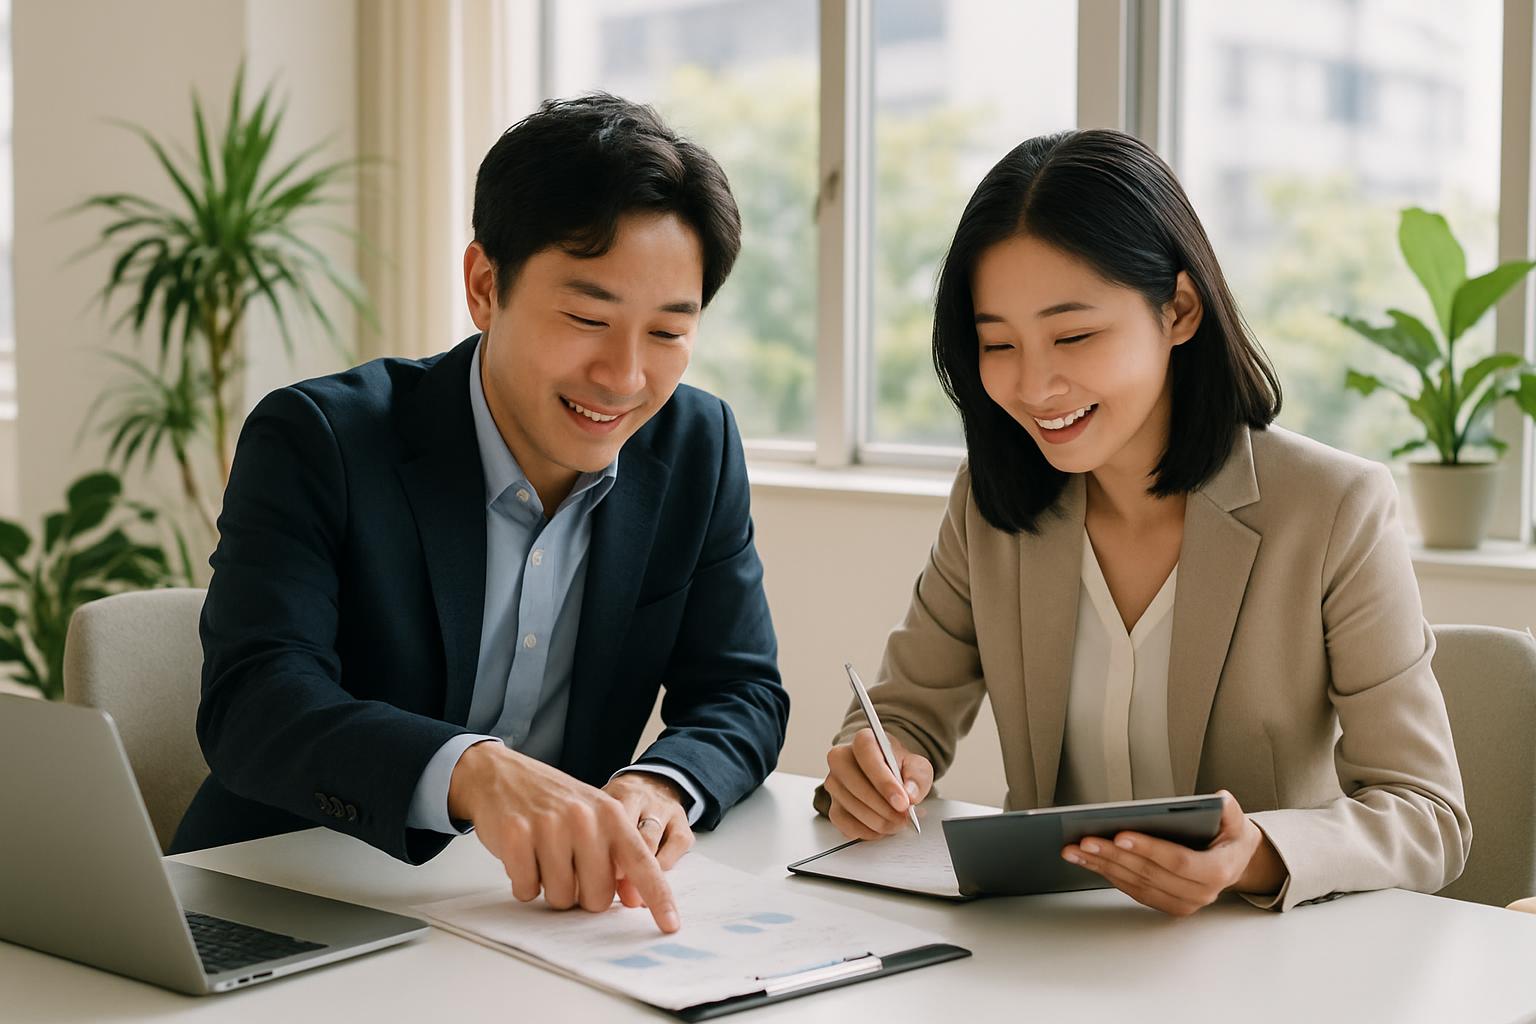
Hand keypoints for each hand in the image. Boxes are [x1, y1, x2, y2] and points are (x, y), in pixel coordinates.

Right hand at [447, 741, 680, 931]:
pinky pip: (526, 890)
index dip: (658, 897)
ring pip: (561, 898)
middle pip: (597, 897)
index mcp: (611, 814)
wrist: (499, 774)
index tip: (671, 926)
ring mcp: (549, 825)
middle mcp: (584, 819)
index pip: (642, 863)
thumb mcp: (593, 813)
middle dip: (582, 895)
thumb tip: (629, 899)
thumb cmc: (551, 801)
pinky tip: (522, 855)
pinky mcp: (515, 835)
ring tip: (542, 855)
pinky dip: (523, 883)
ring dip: (549, 887)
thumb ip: (614, 851)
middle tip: (568, 866)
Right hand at [823, 727, 933, 839]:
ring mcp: (834, 783)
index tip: (902, 802)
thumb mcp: (917, 766)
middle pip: (855, 784)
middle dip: (883, 807)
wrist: (888, 774)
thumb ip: (917, 777)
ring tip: (897, 822)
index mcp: (863, 740)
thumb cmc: (899, 767)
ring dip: (877, 821)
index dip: (884, 781)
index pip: (866, 755)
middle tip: (903, 817)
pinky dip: (866, 831)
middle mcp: (841, 758)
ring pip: (851, 806)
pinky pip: (844, 824)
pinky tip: (881, 828)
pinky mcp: (832, 805)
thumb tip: (910, 794)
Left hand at [1060, 790, 1286, 916]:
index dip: (1149, 849)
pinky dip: (1109, 875)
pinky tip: (1088, 861)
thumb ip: (1229, 809)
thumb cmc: (1230, 837)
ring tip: (1075, 851)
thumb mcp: (1236, 820)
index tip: (1120, 834)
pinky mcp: (1166, 905)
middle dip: (1115, 856)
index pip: (1178, 861)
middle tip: (1084, 841)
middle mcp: (1200, 893)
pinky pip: (1133, 891)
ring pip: (1136, 884)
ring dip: (1103, 867)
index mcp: (1217, 871)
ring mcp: (1182, 903)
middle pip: (1150, 874)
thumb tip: (1218, 799)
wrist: (1236, 862)